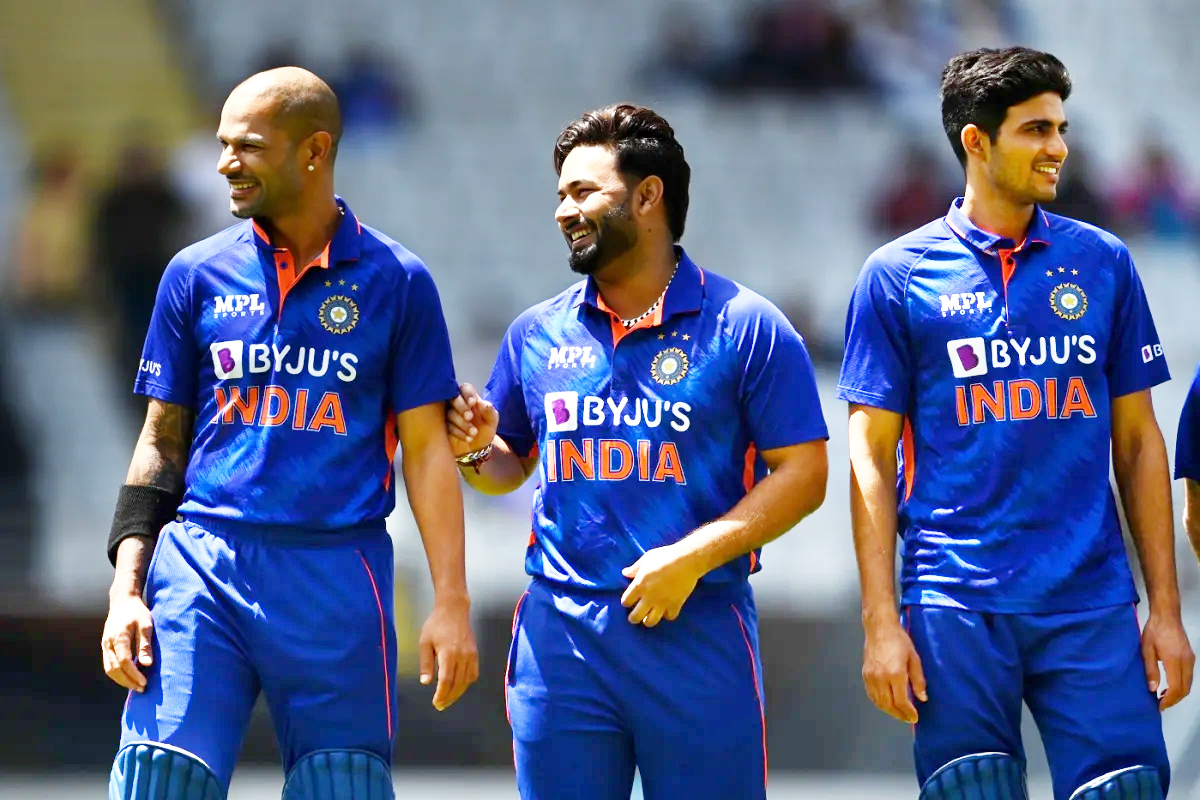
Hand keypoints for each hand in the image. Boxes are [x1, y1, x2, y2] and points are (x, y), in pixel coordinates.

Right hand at [102, 593, 153, 691]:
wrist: (123, 601)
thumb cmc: (137, 612)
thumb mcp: (146, 625)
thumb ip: (145, 645)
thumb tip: (146, 664)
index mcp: (118, 637)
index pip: (124, 662)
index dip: (133, 674)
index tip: (144, 682)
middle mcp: (108, 643)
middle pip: (114, 669)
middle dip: (127, 681)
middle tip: (141, 689)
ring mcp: (105, 645)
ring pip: (109, 668)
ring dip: (121, 680)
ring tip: (135, 686)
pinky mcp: (105, 646)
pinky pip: (108, 664)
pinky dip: (116, 673)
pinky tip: (127, 677)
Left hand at [418, 594, 478, 710]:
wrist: (454, 610)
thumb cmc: (436, 624)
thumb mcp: (425, 642)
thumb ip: (426, 663)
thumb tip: (426, 682)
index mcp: (449, 654)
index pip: (446, 681)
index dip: (441, 694)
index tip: (436, 703)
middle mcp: (462, 656)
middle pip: (458, 684)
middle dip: (449, 697)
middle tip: (440, 705)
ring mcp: (471, 655)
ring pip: (467, 681)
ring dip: (458, 692)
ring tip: (448, 698)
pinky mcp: (475, 653)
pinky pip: (474, 673)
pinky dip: (467, 682)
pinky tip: (459, 685)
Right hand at [446, 383, 498, 458]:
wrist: (476, 451)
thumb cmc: (484, 432)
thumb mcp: (491, 422)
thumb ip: (490, 411)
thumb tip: (481, 402)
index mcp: (469, 399)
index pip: (465, 388)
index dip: (467, 393)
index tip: (472, 403)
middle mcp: (456, 405)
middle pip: (453, 398)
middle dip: (461, 407)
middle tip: (469, 417)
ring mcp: (447, 415)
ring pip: (449, 413)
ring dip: (462, 423)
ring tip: (473, 433)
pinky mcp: (441, 426)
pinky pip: (445, 426)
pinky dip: (458, 432)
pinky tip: (467, 438)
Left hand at [620, 543, 702, 626]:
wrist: (686, 561)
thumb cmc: (665, 556)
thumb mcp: (647, 559)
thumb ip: (635, 568)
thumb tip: (625, 573)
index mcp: (639, 585)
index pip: (626, 601)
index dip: (626, 602)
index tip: (629, 600)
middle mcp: (649, 597)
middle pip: (635, 617)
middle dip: (633, 618)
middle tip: (635, 616)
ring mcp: (662, 603)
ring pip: (651, 621)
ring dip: (648, 620)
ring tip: (648, 617)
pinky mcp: (675, 605)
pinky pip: (669, 617)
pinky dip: (667, 615)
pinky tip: (666, 610)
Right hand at [862, 619, 926, 722]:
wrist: (879, 628)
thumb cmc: (899, 640)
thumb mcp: (914, 658)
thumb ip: (918, 680)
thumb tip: (922, 698)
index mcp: (895, 674)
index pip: (901, 702)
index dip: (908, 712)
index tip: (914, 717)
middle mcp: (881, 678)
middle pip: (889, 705)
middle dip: (899, 714)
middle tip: (908, 718)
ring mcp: (871, 677)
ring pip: (878, 702)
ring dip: (889, 710)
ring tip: (898, 713)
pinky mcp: (865, 674)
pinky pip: (871, 694)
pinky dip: (879, 702)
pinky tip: (886, 703)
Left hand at [1141, 611, 1194, 709]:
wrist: (1167, 616)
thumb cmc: (1154, 630)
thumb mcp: (1146, 650)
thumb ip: (1150, 670)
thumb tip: (1153, 689)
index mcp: (1174, 660)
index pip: (1176, 687)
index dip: (1168, 700)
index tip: (1159, 706)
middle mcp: (1186, 662)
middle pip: (1185, 689)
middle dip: (1174, 700)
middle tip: (1161, 705)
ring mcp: (1190, 659)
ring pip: (1189, 684)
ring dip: (1178, 693)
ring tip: (1164, 697)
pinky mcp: (1191, 657)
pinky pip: (1189, 676)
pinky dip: (1182, 685)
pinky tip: (1170, 685)